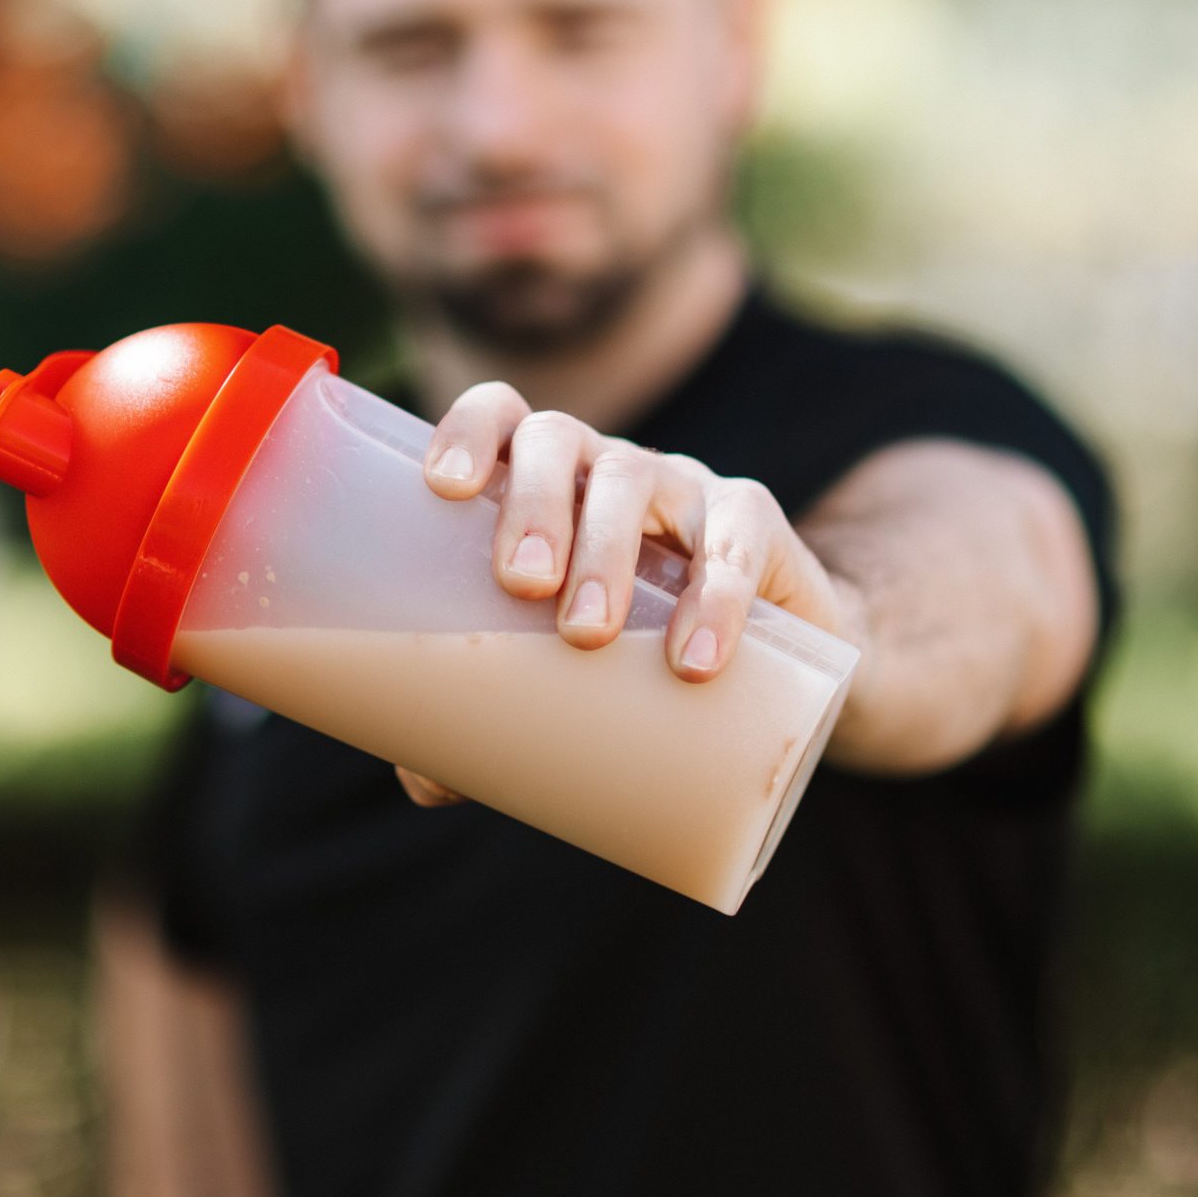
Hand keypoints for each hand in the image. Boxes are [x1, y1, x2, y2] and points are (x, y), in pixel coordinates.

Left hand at [393, 381, 848, 809]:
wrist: (771, 667)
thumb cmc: (627, 653)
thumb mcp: (561, 673)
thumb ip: (488, 717)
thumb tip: (426, 782)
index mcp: (542, 482)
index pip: (501, 415)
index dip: (470, 430)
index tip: (445, 486)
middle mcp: (603, 467)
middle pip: (557, 440)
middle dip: (532, 503)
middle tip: (519, 583)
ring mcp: (681, 486)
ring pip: (634, 478)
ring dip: (604, 549)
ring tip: (585, 634)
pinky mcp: (755, 523)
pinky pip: (737, 535)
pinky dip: (716, 595)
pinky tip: (694, 658)